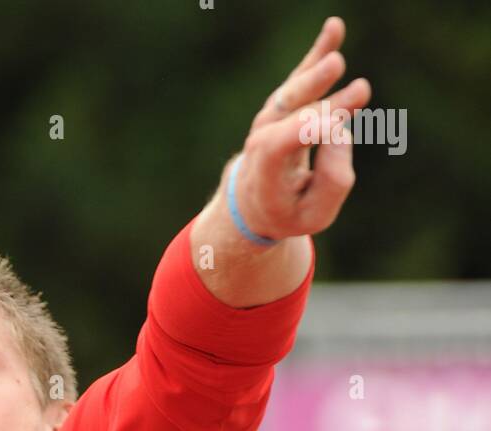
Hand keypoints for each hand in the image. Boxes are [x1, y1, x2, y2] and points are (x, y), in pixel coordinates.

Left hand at [234, 16, 370, 239]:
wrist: (255, 200)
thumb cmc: (290, 210)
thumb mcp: (315, 216)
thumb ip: (332, 183)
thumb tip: (342, 133)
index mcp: (264, 171)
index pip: (283, 144)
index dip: (309, 132)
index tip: (340, 125)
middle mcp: (263, 137)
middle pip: (296, 115)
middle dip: (329, 103)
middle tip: (362, 91)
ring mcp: (271, 116)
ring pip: (295, 91)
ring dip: (317, 72)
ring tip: (336, 59)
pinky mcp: (285, 101)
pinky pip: (301, 74)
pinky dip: (317, 52)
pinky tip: (334, 28)